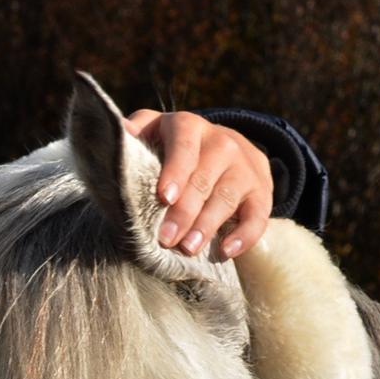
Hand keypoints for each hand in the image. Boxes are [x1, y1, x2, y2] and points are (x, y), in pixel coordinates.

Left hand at [124, 109, 272, 258]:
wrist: (222, 150)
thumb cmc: (172, 150)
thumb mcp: (152, 133)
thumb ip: (134, 134)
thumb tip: (118, 133)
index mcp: (188, 127)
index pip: (184, 144)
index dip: (175, 170)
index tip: (164, 198)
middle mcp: (221, 142)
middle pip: (204, 178)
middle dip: (184, 211)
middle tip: (166, 239)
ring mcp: (244, 166)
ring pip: (227, 197)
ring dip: (207, 225)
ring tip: (189, 249)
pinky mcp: (261, 191)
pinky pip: (258, 214)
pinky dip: (245, 235)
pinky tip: (226, 251)